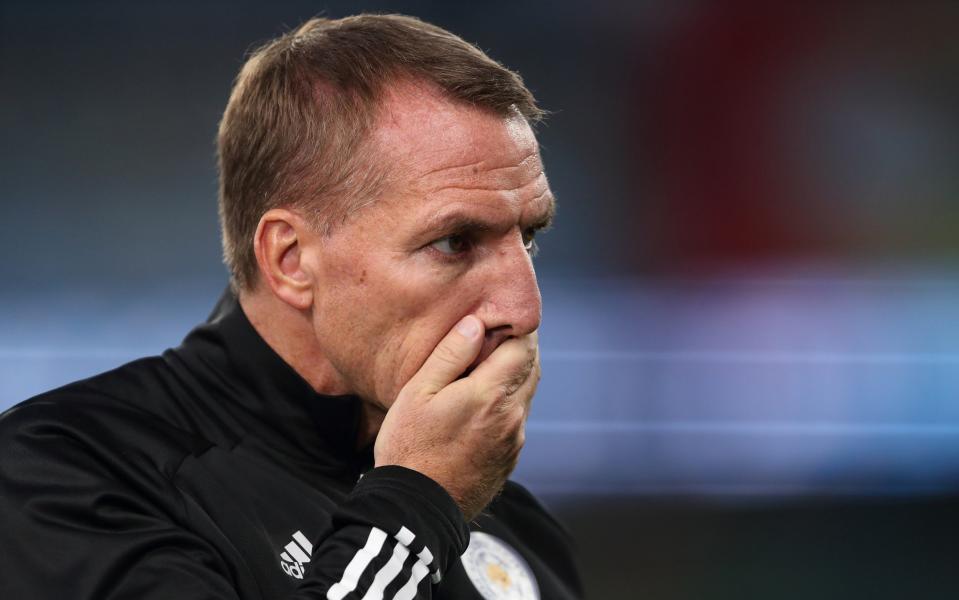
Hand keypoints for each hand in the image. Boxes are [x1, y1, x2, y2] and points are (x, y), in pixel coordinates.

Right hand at [373, 315, 539, 520]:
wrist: (416, 507)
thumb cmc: (409, 446)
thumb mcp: (418, 392)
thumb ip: (450, 355)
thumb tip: (476, 324)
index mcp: (491, 394)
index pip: (525, 347)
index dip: (516, 328)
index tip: (499, 319)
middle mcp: (512, 416)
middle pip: (531, 369)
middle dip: (517, 349)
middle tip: (492, 337)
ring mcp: (514, 440)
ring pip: (525, 395)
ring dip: (512, 377)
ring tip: (482, 370)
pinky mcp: (509, 458)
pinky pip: (516, 420)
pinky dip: (505, 404)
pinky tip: (478, 406)